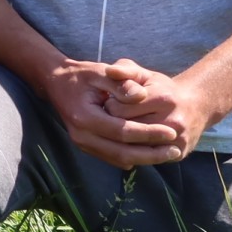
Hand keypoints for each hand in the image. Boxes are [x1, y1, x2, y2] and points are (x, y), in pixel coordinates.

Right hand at [42, 58, 182, 168]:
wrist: (56, 82)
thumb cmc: (82, 75)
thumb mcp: (101, 71)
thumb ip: (121, 83)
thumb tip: (141, 96)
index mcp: (85, 116)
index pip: (123, 131)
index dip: (149, 133)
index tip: (172, 132)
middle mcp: (81, 135)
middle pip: (122, 152)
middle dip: (151, 154)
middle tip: (174, 151)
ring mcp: (82, 143)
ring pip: (118, 159)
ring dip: (145, 159)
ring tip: (168, 154)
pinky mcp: (86, 146)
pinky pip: (112, 158)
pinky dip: (133, 158)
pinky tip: (150, 154)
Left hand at [95, 58, 217, 162]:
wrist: (196, 105)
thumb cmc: (162, 88)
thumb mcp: (144, 74)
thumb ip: (126, 69)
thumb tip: (110, 70)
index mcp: (162, 99)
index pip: (119, 109)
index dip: (109, 105)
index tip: (110, 101)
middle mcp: (173, 121)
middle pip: (126, 129)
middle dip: (114, 123)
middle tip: (113, 116)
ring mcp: (177, 140)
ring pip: (135, 147)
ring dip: (123, 140)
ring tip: (122, 127)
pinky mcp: (179, 153)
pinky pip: (148, 157)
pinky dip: (136, 151)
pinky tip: (133, 140)